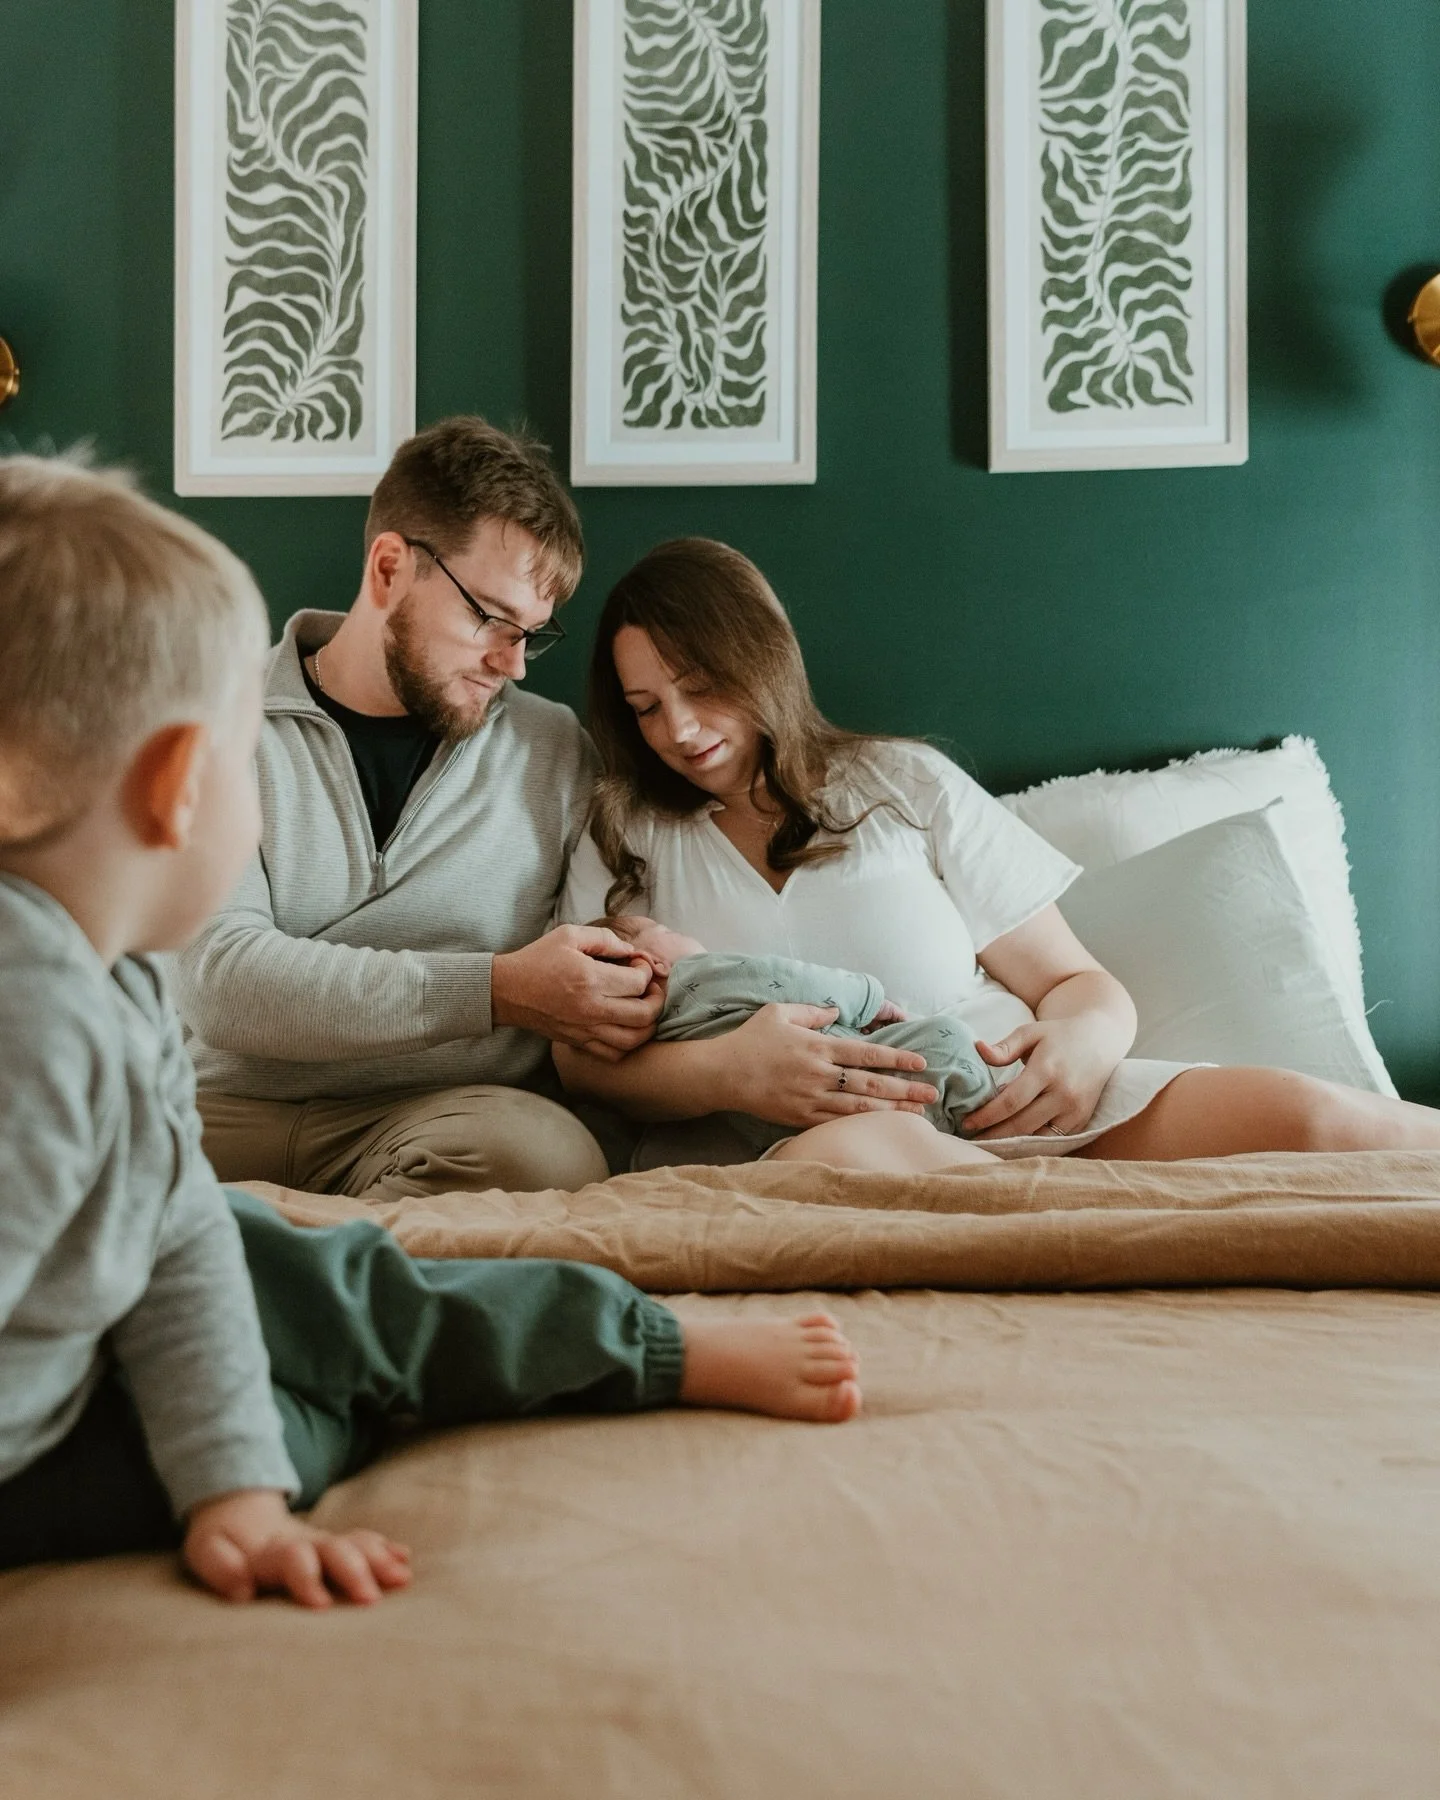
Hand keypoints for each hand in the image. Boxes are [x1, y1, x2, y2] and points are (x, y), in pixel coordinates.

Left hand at [184, 1488, 411, 1608]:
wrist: (237, 1507)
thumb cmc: (221, 1541)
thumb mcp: (206, 1551)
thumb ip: (221, 1567)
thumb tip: (243, 1590)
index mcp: (271, 1549)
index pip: (293, 1558)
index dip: (306, 1578)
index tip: (320, 1606)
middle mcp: (304, 1542)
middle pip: (334, 1549)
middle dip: (354, 1572)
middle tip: (370, 1599)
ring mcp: (322, 1542)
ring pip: (354, 1545)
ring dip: (378, 1560)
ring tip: (401, 1577)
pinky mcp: (334, 1546)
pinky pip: (363, 1541)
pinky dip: (384, 1549)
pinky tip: (404, 1560)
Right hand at [492, 925, 665, 1060]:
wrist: (508, 991)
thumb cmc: (538, 959)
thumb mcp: (569, 935)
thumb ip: (605, 939)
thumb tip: (631, 951)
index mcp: (589, 979)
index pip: (638, 983)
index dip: (646, 971)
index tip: (637, 964)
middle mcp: (591, 1009)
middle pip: (644, 1015)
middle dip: (656, 999)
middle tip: (650, 988)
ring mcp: (585, 1030)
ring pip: (634, 1040)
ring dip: (648, 1025)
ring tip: (643, 1009)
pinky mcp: (579, 1043)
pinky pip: (614, 1054)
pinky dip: (628, 1044)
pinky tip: (626, 1027)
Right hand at [721, 1003, 939, 1128]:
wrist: (721, 1074)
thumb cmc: (751, 1040)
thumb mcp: (779, 1013)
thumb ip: (812, 1012)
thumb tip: (837, 1013)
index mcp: (817, 1046)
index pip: (866, 1053)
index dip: (897, 1058)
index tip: (921, 1063)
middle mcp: (818, 1074)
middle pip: (870, 1082)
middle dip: (905, 1089)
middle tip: (932, 1094)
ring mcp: (810, 1099)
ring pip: (859, 1106)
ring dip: (891, 1110)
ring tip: (917, 1114)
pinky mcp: (800, 1118)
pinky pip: (837, 1122)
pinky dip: (862, 1124)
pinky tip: (881, 1126)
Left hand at [961, 1016, 1121, 1139]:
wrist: (1101, 1040)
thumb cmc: (1058, 1035)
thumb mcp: (1030, 1033)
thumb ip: (1004, 1047)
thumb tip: (978, 1050)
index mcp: (1048, 1070)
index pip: (1012, 1101)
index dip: (986, 1116)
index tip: (966, 1122)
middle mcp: (1064, 1094)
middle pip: (1022, 1124)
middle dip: (993, 1134)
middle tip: (970, 1138)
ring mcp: (1076, 1111)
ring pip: (1037, 1137)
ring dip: (1010, 1144)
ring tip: (986, 1142)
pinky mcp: (1083, 1121)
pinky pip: (1052, 1141)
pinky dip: (1031, 1144)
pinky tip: (1011, 1142)